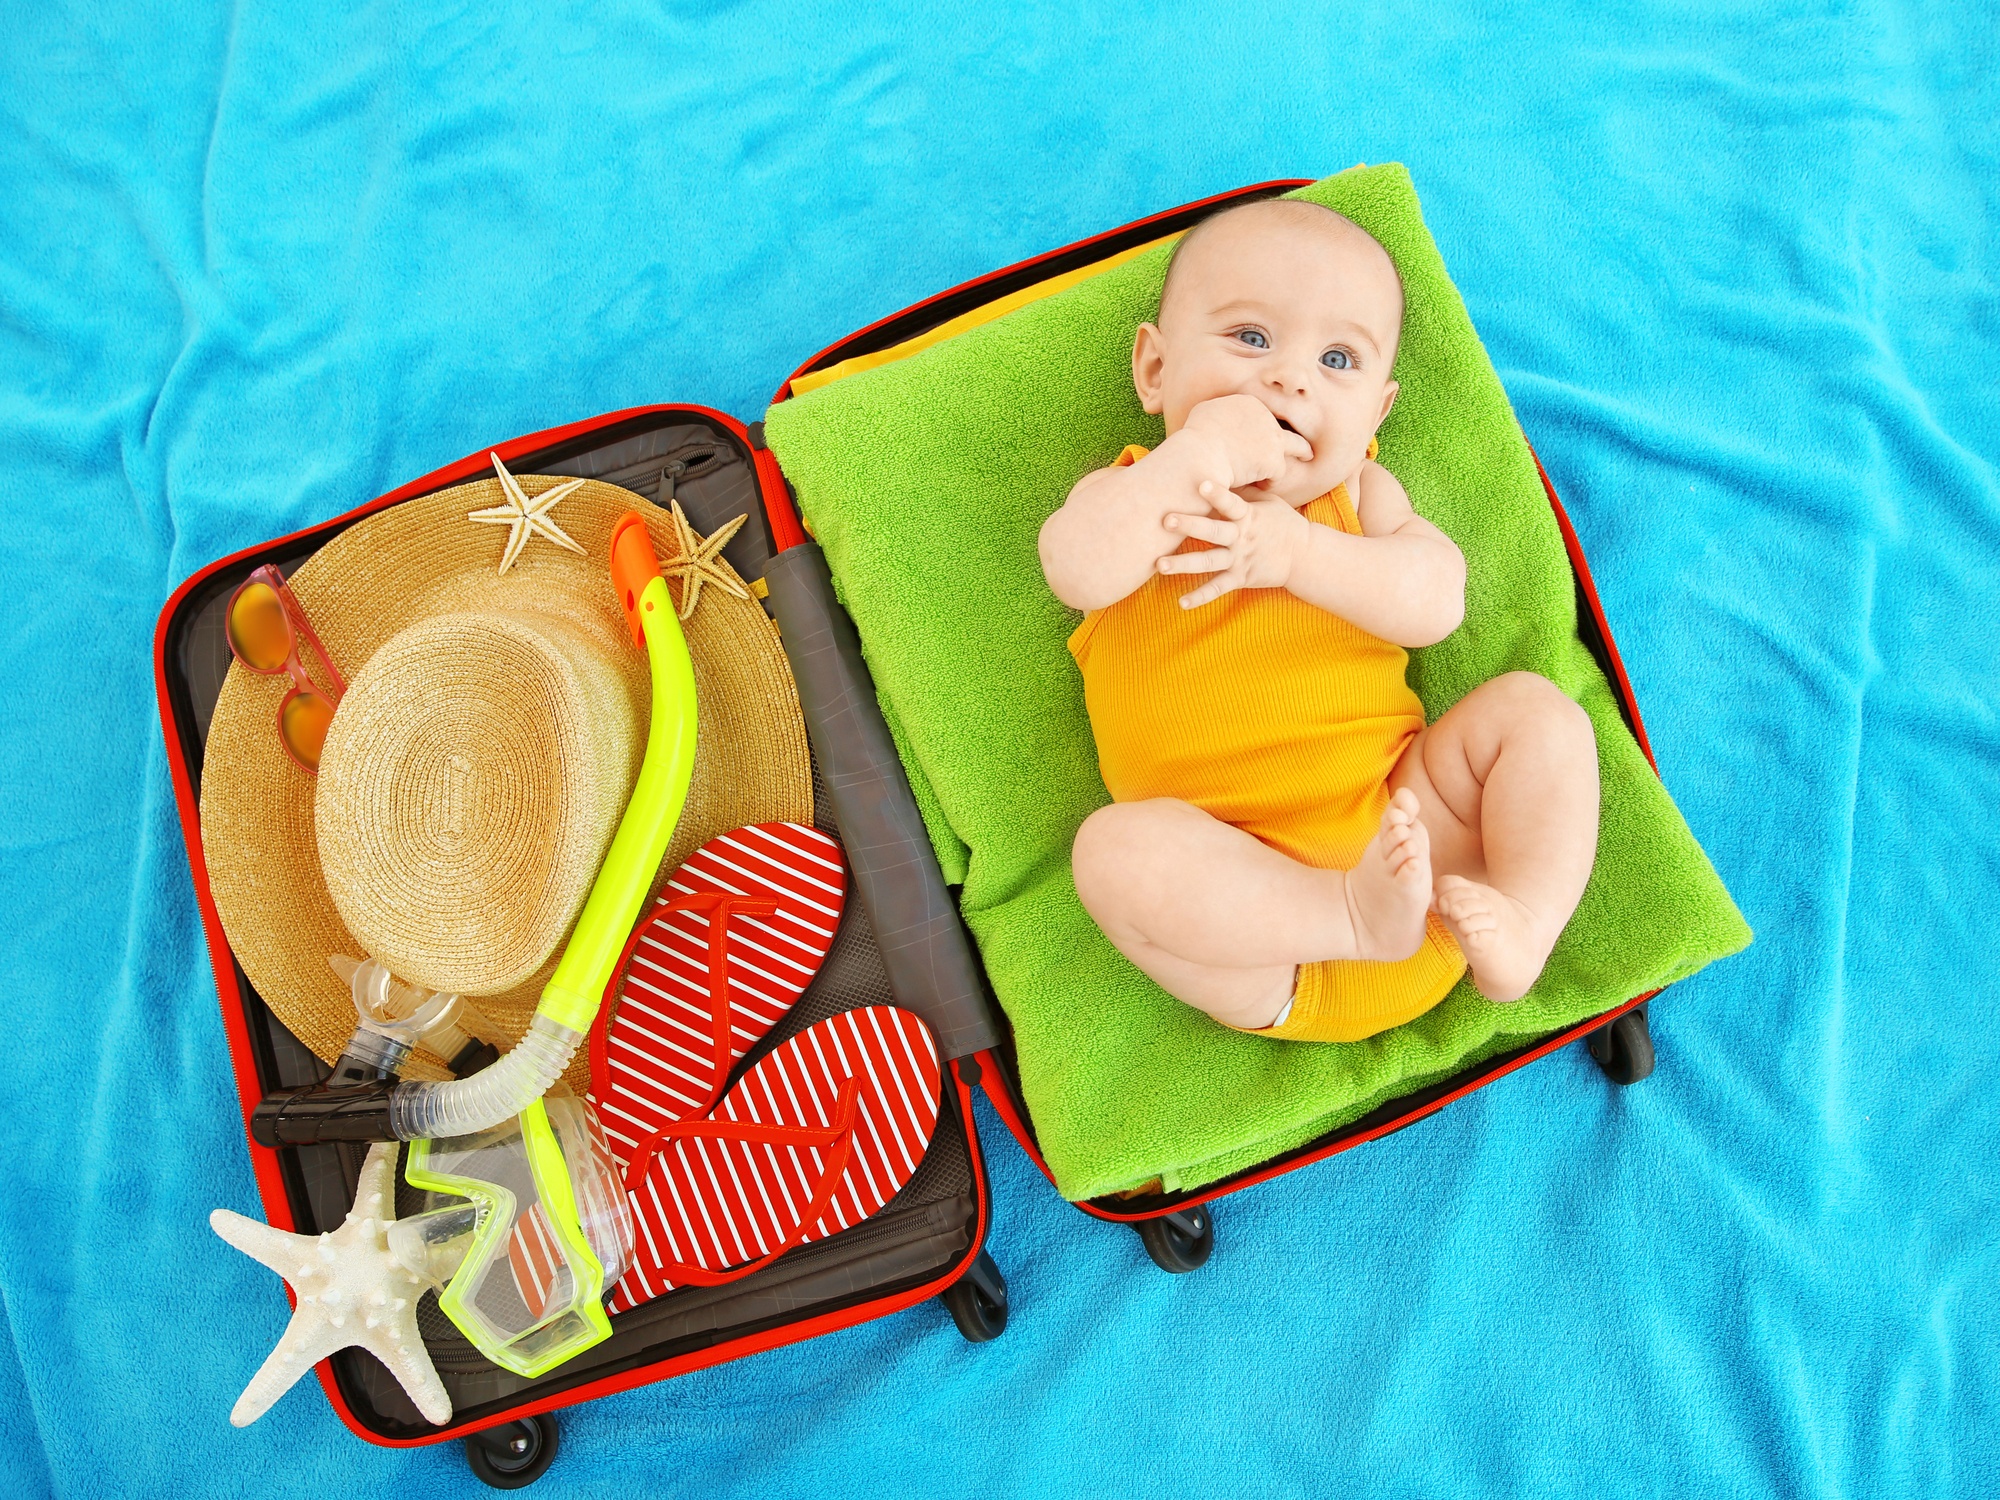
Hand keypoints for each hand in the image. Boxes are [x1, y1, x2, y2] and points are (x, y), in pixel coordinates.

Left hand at [1156, 487, 1310, 607]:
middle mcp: (1241, 537)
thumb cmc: (1282, 522)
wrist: (1305, 555)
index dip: (1217, 494)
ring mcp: (1240, 559)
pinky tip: (1181, 603)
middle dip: (1190, 525)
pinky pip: (1218, 589)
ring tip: (1160, 565)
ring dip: (1184, 564)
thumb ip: (1244, 490)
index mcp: (1248, 515)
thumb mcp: (1268, 501)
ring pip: (1209, 562)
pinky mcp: (1241, 578)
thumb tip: (1220, 466)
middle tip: (1166, 519)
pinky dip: (1200, 596)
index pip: (1231, 503)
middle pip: (1213, 531)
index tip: (1201, 484)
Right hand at [1179, 394, 1312, 489]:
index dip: (1260, 427)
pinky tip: (1263, 486)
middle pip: (1281, 425)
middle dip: (1288, 432)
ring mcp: (1272, 437)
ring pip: (1294, 445)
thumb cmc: (1193, 439)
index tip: (1258, 438)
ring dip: (1300, 451)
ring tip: (1307, 455)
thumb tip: (1215, 416)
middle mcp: (1264, 415)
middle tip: (1299, 438)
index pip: (1261, 414)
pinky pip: (1278, 472)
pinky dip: (1270, 480)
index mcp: (1247, 402)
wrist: (1199, 456)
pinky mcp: (1274, 460)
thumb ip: (1217, 412)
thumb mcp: (1203, 413)